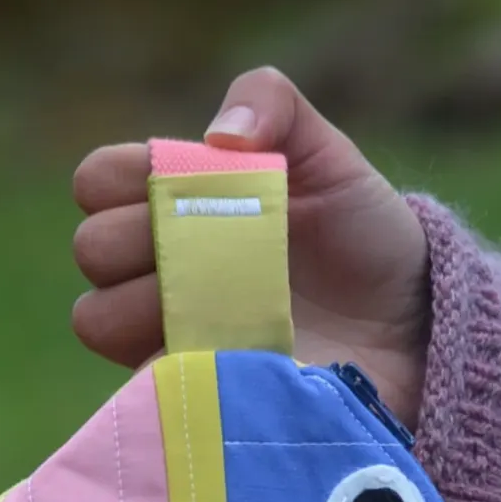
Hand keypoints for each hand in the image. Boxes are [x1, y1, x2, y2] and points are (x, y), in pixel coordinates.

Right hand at [70, 66, 431, 429]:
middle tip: (209, 246)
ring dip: (149, 302)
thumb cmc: (364, 240)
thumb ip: (274, 104)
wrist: (409, 332)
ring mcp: (171, 337)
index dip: (122, 177)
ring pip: (96, 317)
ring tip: (219, 302)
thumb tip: (220, 136)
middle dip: (138, 237)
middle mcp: (160, 270)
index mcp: (174, 203)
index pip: (97, 181)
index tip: (180, 183)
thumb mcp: (330, 154)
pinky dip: (171, 361)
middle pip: (91, 248)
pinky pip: (140, 383)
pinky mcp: (193, 396)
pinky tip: (229, 348)